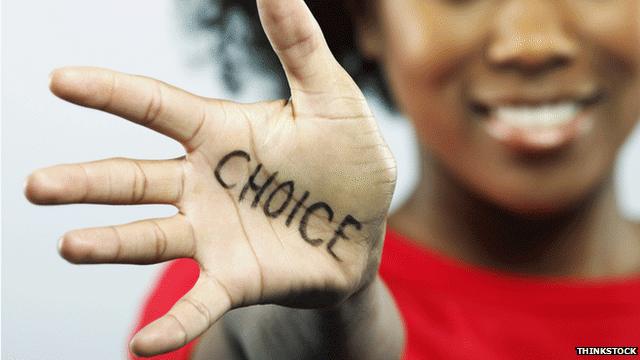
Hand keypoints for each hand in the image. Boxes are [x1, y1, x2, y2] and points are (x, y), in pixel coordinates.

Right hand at [25, 0, 395, 355]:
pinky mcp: (235, 278)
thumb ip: (300, 44)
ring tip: (68, 245)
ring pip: (151, 237)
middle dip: (86, 182)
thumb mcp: (331, 97)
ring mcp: (214, 234)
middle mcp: (204, 184)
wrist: (362, 229)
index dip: (109, 92)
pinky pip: (197, 302)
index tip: (61, 80)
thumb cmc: (347, 160)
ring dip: (108, 243)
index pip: (155, 107)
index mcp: (220, 134)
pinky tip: (139, 347)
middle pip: (134, 178)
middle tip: (36, 186)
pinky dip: (171, 323)